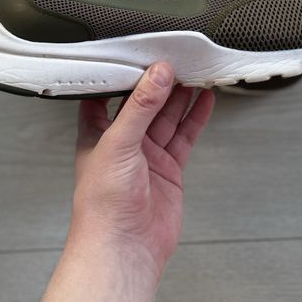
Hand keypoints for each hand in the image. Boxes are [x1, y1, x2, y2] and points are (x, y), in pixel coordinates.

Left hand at [70, 62, 214, 280]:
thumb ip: (140, 107)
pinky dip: (195, 118)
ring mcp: (147, 155)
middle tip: (178, 58)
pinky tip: (204, 101)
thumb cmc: (103, 205)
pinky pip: (184, 136)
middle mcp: (123, 142)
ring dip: (181, 97)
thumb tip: (157, 75)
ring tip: (195, 72)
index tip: (141, 53)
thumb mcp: (118, 143)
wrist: (124, 248)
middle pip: (145, 103)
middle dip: (161, 82)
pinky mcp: (169, 168)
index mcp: (98, 133)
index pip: (109, 94)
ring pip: (167, 117)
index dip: (124, 74)